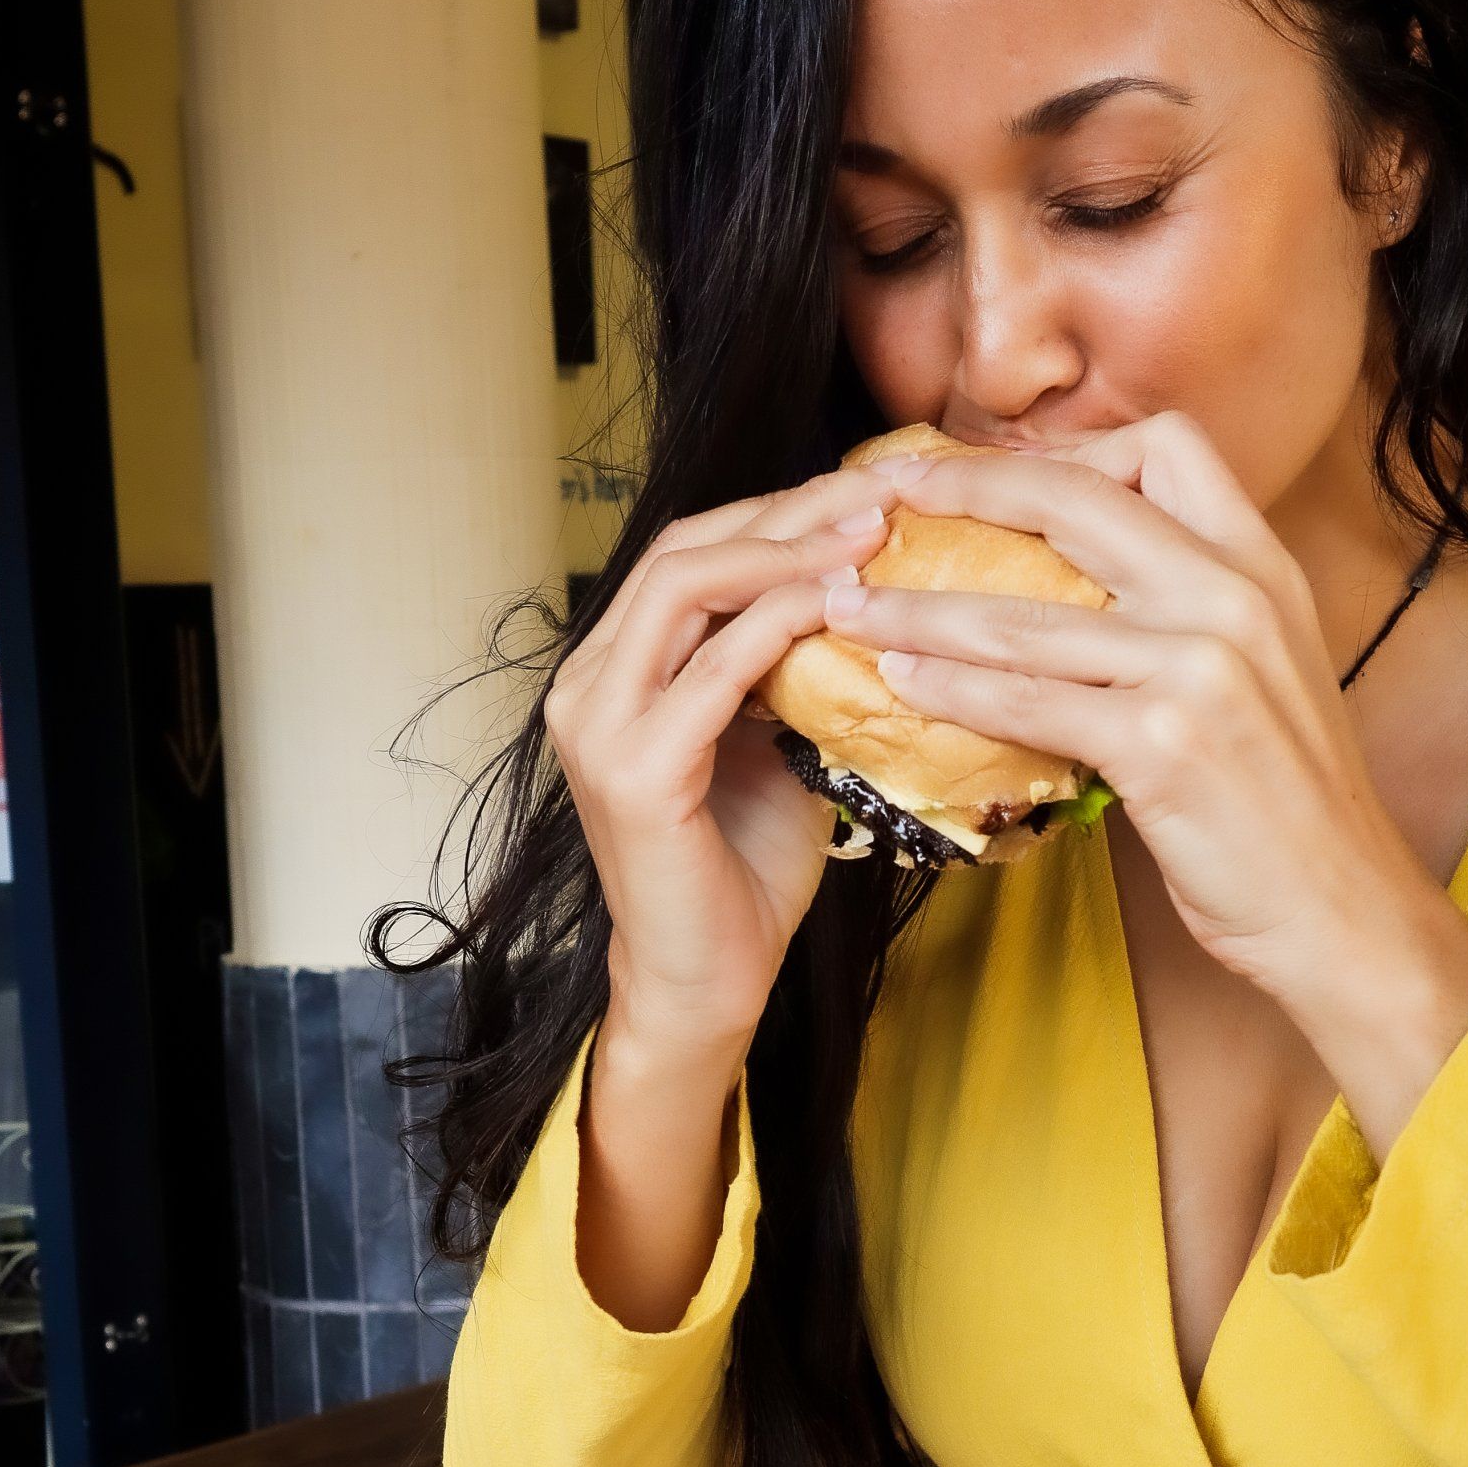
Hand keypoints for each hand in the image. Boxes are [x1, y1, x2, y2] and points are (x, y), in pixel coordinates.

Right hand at [545, 470, 887, 1075]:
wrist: (708, 978)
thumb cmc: (745, 868)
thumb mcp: (774, 738)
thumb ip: (792, 664)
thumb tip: (870, 588)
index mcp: (612, 670)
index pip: (689, 552)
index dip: (775, 510)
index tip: (865, 488)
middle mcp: (587, 685)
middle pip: (684, 550)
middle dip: (787, 510)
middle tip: (880, 491)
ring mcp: (598, 725)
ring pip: (686, 588)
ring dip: (786, 551)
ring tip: (869, 533)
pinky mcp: (632, 770)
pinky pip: (712, 669)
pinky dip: (780, 623)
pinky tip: (842, 604)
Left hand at [830, 418, 1467, 1150]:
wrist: (1342, 908)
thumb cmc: (1287, 805)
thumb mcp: (1260, 674)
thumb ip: (1185, 614)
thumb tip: (1071, 592)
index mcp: (1262, 567)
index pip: (1165, 446)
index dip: (1064, 449)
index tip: (986, 470)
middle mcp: (1234, 596)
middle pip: (1077, 499)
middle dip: (963, 487)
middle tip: (883, 493)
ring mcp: (1200, 666)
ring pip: (1024, 612)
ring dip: (918, 604)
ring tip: (848, 602)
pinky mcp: (1164, 743)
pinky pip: (1026, 700)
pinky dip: (951, 686)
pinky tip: (902, 681)